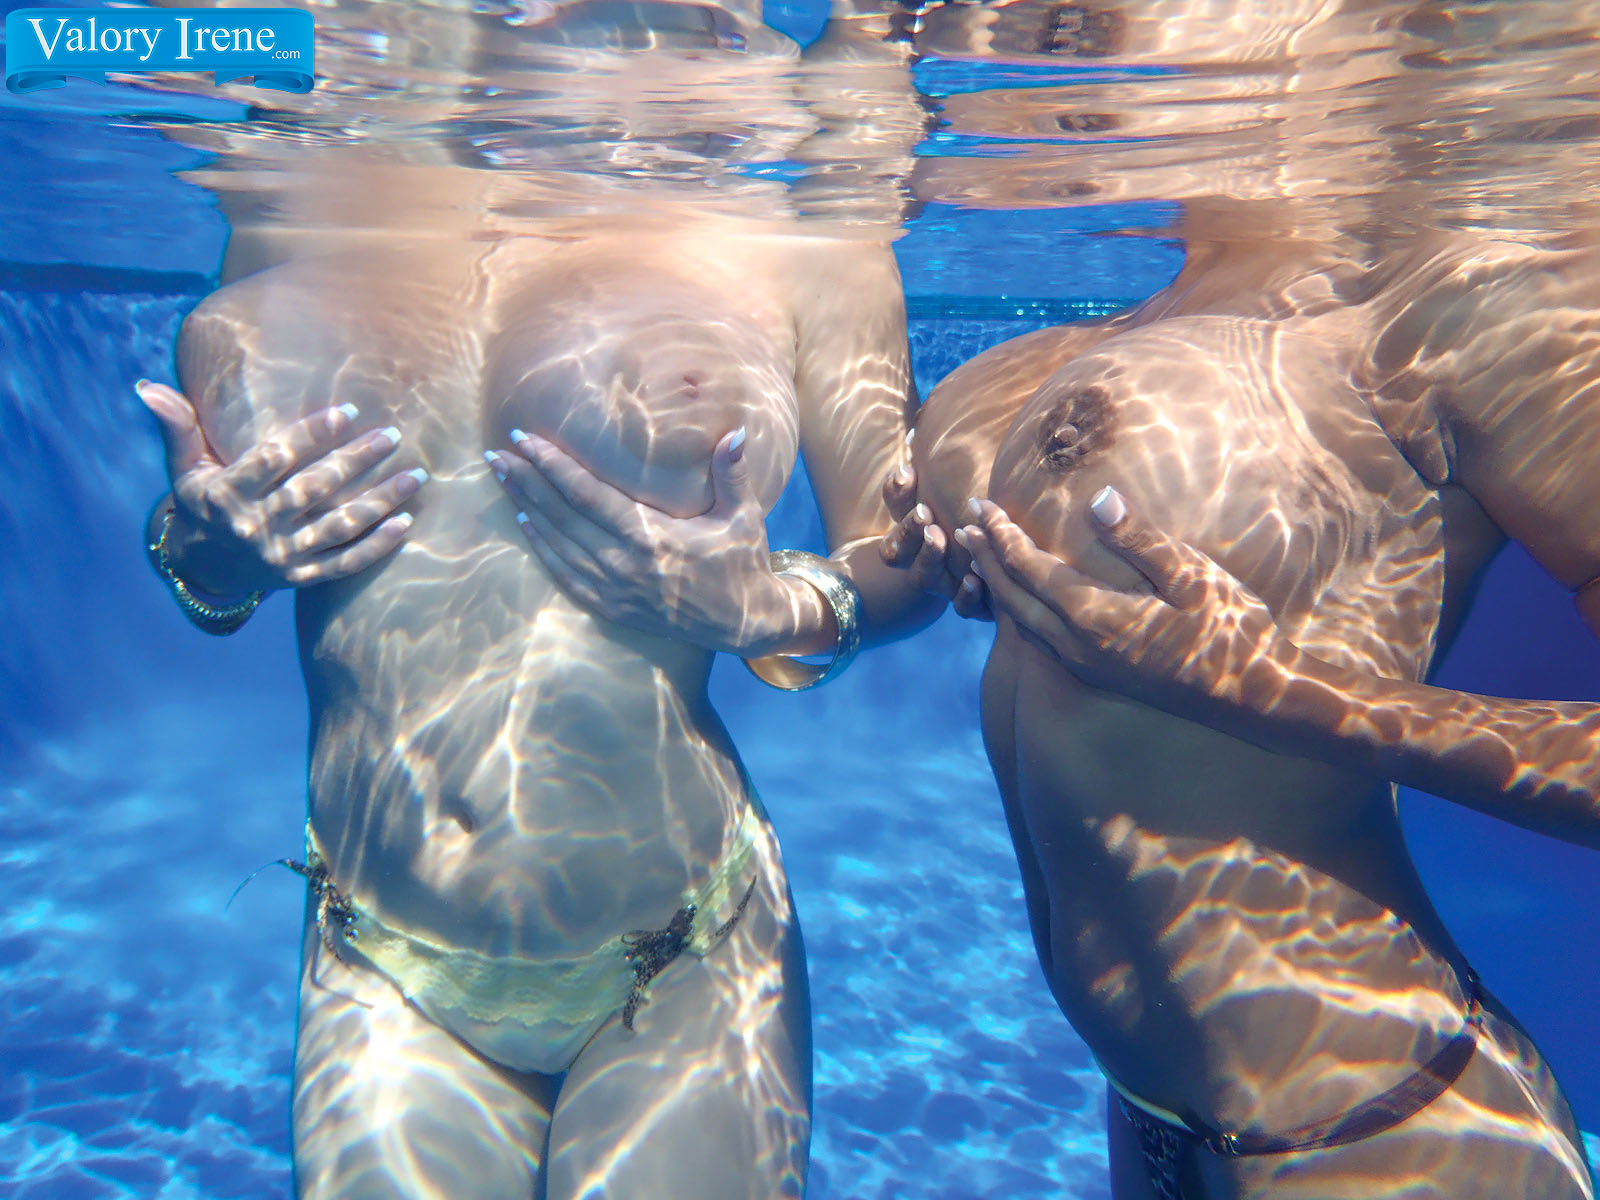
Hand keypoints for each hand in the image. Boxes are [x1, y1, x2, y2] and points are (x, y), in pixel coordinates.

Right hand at [140, 381, 422, 594]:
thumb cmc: (202, 501)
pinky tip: (407, 523)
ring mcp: (280, 556)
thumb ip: (178, 427)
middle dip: (355, 462)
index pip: (273, 460)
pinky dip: (376, 546)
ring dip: (379, 502)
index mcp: (226, 495)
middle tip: (392, 435)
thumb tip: (148, 387)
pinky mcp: (300, 578)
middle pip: (312, 490)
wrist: (204, 566)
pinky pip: (344, 563)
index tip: (347, 411)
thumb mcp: (185, 467)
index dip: (310, 435)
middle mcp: (255, 527)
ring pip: (336, 526)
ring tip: (414, 476)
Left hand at [487, 427, 810, 655]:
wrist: (742, 624)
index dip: (552, 465)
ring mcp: (614, 589)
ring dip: (525, 507)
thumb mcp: (743, 517)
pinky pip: (564, 574)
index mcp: (650, 537)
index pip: (587, 494)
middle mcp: (624, 563)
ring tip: (501, 477)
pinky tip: (524, 522)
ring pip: (556, 542)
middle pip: (561, 514)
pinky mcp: (611, 608)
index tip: (525, 438)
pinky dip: (541, 546)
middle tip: (495, 452)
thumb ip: (733, 474)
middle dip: (525, 480)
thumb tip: (737, 432)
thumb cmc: (742, 563)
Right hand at [877, 439, 990, 618]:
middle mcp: (920, 557)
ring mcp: (943, 582)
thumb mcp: (952, 490)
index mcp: (912, 528)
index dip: (896, 494)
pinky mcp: (972, 601)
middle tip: (924, 513)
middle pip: (897, 551)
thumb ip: (937, 469)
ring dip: (929, 558)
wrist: (995, 567)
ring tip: (941, 538)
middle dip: (907, 531)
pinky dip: (966, 597)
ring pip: (923, 578)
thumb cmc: (974, 513)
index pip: (892, 503)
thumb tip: (918, 431)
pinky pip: (962, 607)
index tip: (909, 473)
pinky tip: (975, 579)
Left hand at [956, 488, 1300, 714]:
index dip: (1001, 536)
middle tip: (963, 524)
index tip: (979, 506)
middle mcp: (1078, 646)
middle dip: (986, 558)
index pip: (1030, 569)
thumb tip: (1097, 499)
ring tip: (979, 557)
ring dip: (996, 586)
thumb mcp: (1193, 577)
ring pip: (1020, 622)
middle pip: (1013, 597)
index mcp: (1095, 617)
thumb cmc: (1231, 632)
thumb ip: (1140, 540)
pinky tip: (1020, 599)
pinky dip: (1017, 611)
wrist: (1252, 699)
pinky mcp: (1097, 674)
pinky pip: (1038, 639)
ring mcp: (1085, 665)